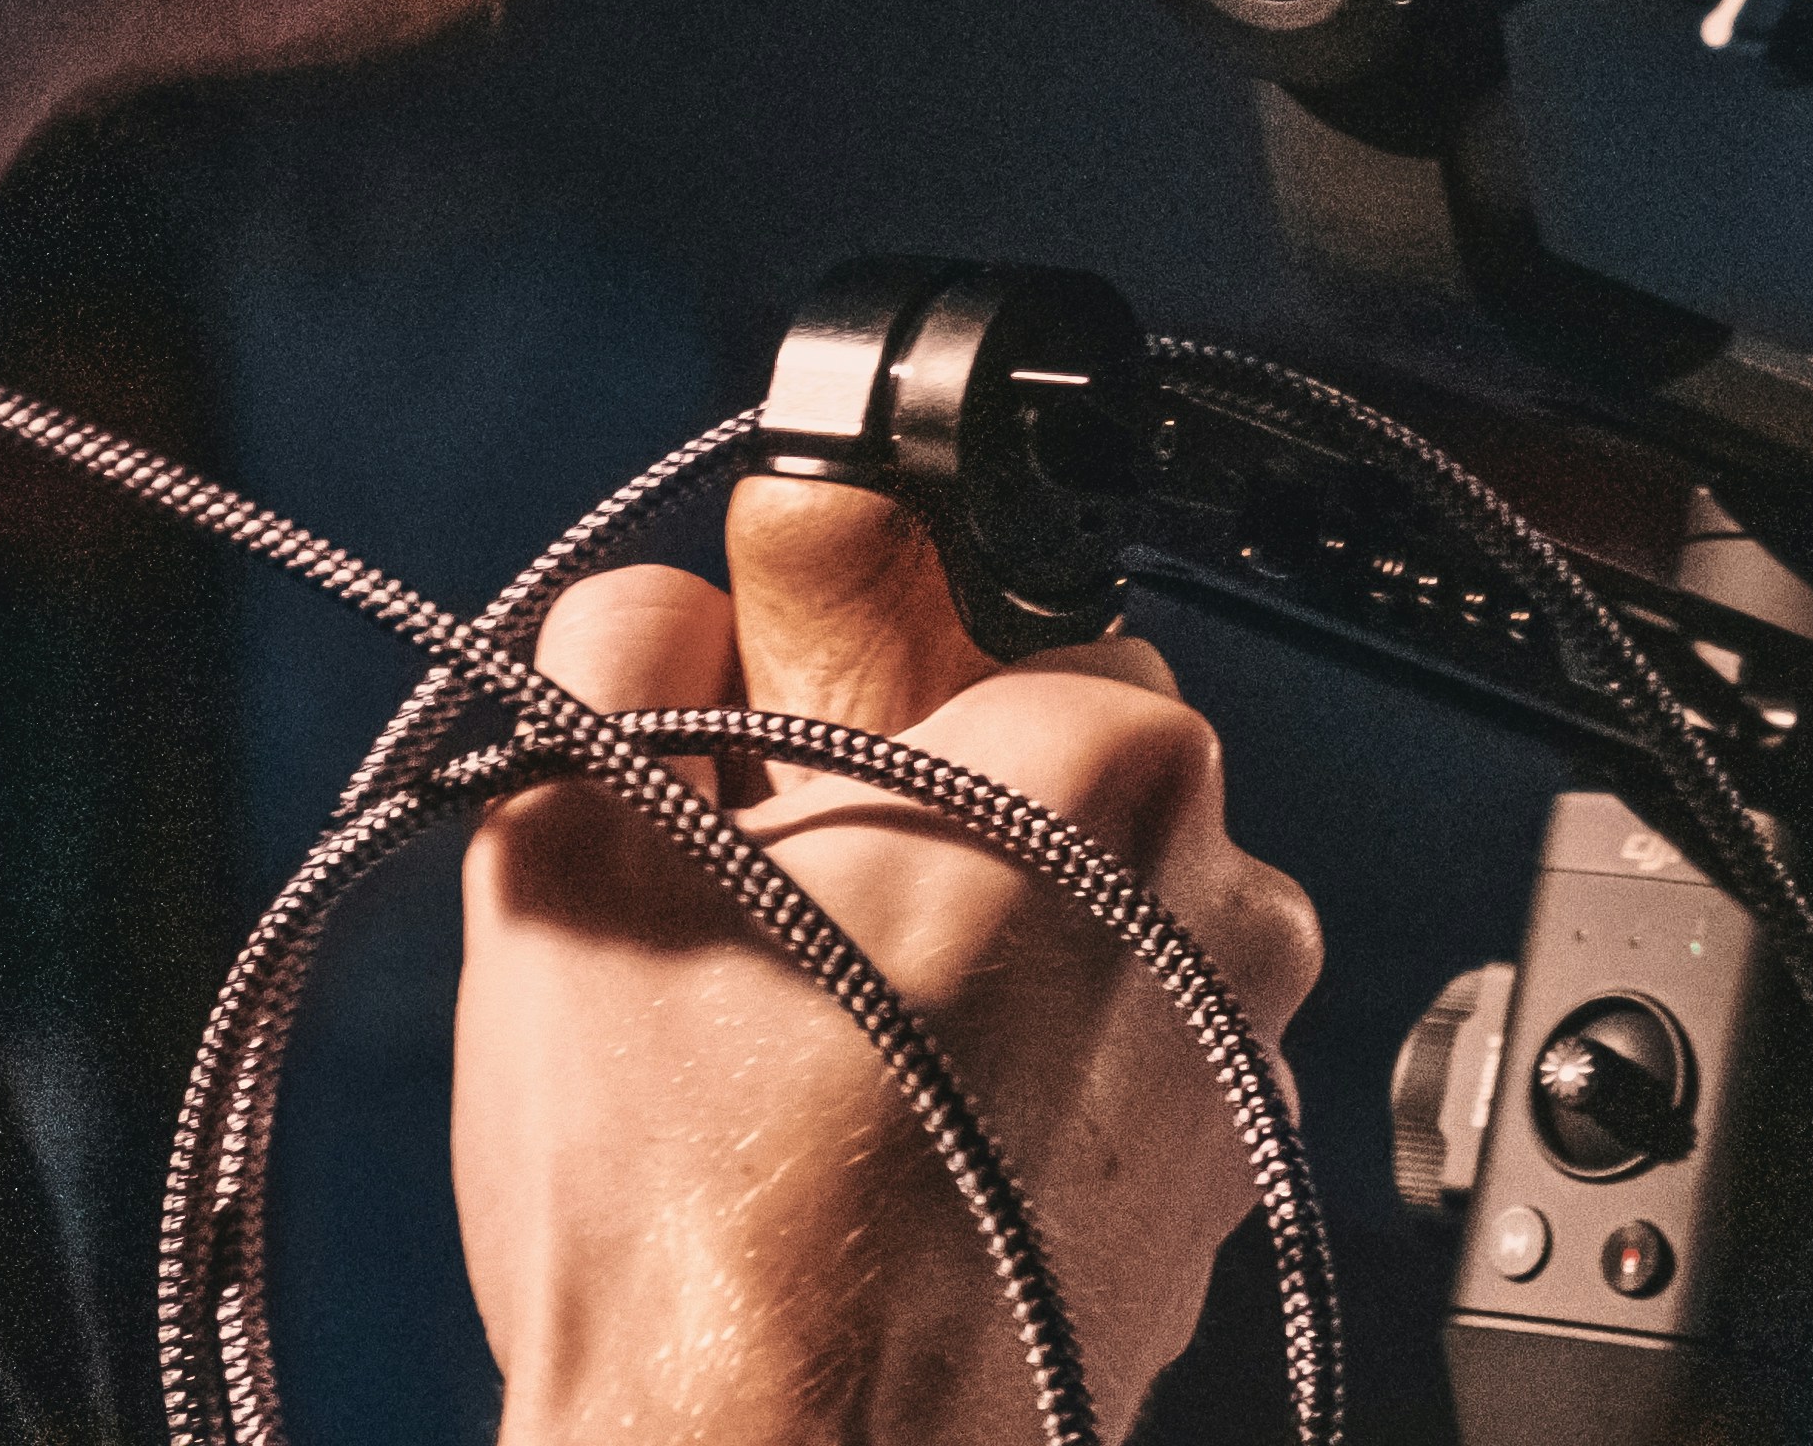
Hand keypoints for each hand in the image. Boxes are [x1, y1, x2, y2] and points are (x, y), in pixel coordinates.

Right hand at [452, 477, 1325, 1445]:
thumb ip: (630, 652)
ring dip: (960, 963)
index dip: (860, 685)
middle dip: (915, 821)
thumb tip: (670, 606)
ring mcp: (1230, 1069)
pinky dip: (1001, 1092)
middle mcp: (1222, 904)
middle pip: (1052, 780)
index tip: (774, 755)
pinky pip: (1100, 1076)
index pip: (1005, 618)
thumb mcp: (583, 843)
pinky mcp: (1207, 1205)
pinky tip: (874, 1158)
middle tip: (763, 918)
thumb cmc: (703, 1206)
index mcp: (1109, 766)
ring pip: (1075, 934)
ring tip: (804, 1065)